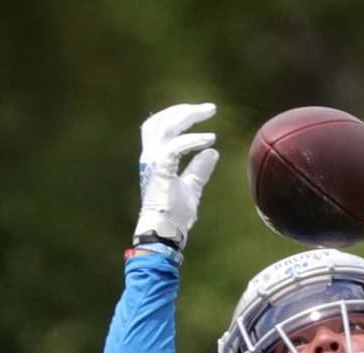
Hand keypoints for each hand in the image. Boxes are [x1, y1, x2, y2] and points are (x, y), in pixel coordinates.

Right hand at [133, 102, 219, 248]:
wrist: (164, 233)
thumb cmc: (174, 215)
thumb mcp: (192, 188)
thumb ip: (199, 169)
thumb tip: (213, 152)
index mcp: (155, 159)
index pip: (161, 127)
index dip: (179, 116)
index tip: (202, 114)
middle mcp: (150, 157)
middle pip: (161, 121)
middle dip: (184, 110)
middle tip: (209, 108)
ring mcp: (153, 162)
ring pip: (166, 126)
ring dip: (188, 117)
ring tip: (209, 113)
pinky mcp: (161, 170)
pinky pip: (176, 146)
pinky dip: (193, 140)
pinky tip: (209, 140)